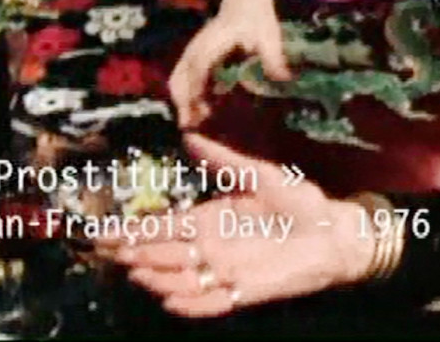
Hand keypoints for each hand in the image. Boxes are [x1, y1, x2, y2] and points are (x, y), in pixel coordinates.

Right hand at [114, 134, 375, 317]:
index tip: (104, 231)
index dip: (133, 229)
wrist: (335, 233)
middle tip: (113, 252)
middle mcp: (210, 247)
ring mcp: (224, 271)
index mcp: (209, 218)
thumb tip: (190, 135)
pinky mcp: (243, 292)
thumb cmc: (300, 203)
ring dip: (158, 278)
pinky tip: (171, 300)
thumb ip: (225, 160)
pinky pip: (211, 304)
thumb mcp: (262, 175)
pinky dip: (191, 304)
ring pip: (180, 280)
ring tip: (138, 272)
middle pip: (163, 254)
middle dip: (137, 254)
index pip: (162, 227)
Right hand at [169, 0, 288, 128]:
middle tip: (192, 126)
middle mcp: (197, 47)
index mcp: (215, 43)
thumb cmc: (257, 19)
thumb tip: (283, 79)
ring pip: (177, 79)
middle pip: (182, 77)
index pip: (201, 66)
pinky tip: (192, 111)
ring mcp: (191, 50)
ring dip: (181, 100)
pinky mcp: (192, 55)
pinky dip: (182, 94)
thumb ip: (273, 57)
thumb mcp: (269, 36)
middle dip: (184, 102)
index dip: (199, 88)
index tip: (202, 111)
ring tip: (190, 123)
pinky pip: (179, 77)